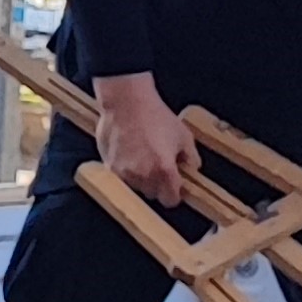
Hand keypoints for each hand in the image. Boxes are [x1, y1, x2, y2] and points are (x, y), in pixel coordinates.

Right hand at [94, 72, 195, 206]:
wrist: (126, 101)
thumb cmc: (155, 115)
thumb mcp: (184, 135)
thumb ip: (191, 157)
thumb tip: (192, 168)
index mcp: (165, 171)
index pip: (170, 200)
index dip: (174, 194)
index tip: (175, 185)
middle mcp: (143, 176)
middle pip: (152, 194)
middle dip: (158, 184)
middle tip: (159, 166)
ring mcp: (124, 172)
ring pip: (135, 186)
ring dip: (140, 177)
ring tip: (143, 156)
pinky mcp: (109, 166)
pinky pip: (120, 176)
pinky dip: (125, 169)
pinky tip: (129, 152)